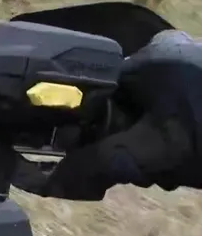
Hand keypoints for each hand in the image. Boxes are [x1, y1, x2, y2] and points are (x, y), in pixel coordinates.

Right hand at [43, 30, 201, 200]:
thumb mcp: (155, 154)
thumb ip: (98, 165)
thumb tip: (48, 181)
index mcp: (147, 58)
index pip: (91, 95)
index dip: (87, 133)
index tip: (99, 163)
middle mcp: (167, 54)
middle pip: (118, 107)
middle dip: (123, 146)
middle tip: (146, 173)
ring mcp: (191, 70)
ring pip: (145, 117)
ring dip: (150, 151)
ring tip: (171, 172)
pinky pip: (171, 117)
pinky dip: (173, 144)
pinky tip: (188, 164)